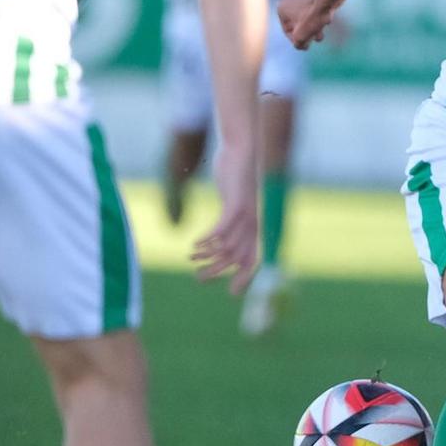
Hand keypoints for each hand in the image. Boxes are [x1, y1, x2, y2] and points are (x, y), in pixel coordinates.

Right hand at [194, 145, 258, 293]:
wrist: (242, 152)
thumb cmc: (236, 180)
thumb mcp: (234, 204)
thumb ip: (231, 221)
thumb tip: (222, 240)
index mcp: (254, 228)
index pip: (253, 260)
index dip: (245, 278)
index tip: (232, 293)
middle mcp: (253, 224)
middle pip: (237, 258)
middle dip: (218, 271)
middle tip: (199, 277)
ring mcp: (246, 215)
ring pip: (228, 246)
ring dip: (207, 255)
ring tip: (191, 256)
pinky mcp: (236, 204)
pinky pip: (222, 229)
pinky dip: (208, 239)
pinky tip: (195, 242)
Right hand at [278, 0, 338, 48]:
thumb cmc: (314, 15)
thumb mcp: (302, 36)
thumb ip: (298, 43)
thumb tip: (300, 45)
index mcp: (281, 7)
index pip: (287, 29)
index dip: (297, 40)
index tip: (307, 46)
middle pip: (298, 21)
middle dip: (308, 33)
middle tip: (316, 39)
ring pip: (307, 14)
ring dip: (314, 25)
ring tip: (322, 32)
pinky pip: (314, 5)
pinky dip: (318, 14)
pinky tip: (327, 20)